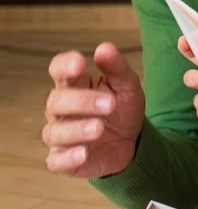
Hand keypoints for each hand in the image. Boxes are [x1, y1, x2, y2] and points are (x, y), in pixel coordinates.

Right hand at [43, 43, 144, 177]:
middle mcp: (61, 110)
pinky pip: (56, 161)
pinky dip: (68, 158)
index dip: (65, 65)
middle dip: (82, 101)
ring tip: (99, 128)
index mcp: (74, 85)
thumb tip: (105, 47)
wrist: (131, 141)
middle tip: (111, 103)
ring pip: (54, 132)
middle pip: (56, 101)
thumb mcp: (127, 86)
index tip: (80, 63)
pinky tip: (83, 153)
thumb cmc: (122, 108)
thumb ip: (117, 67)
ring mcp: (60, 135)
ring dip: (76, 129)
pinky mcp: (63, 159)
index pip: (58, 70)